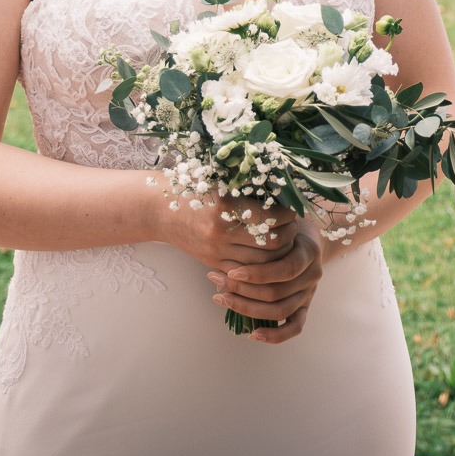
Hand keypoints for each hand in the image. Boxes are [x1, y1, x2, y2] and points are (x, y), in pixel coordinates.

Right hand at [152, 189, 297, 274]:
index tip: (293, 210)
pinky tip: (269, 257)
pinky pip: (243, 273)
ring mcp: (216, 252)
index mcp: (225, 208)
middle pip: (269, 245)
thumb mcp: (219, 182)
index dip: (287, 216)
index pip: (269, 218)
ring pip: (260, 265)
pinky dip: (261, 269)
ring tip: (286, 242)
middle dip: (288, 237)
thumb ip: (247, 188)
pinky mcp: (213, 263)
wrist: (160, 210)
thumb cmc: (192, 188)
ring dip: (278, 256)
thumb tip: (282, 191)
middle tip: (294, 227)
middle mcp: (221, 234)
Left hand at [209, 222, 325, 343]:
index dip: (258, 273)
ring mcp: (309, 293)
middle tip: (215, 278)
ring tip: (221, 298)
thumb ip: (263, 233)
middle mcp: (312, 276)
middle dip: (242, 289)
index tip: (231, 271)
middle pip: (277, 292)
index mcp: (309, 252)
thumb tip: (228, 245)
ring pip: (280, 310)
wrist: (308, 238)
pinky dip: (274, 335)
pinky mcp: (305, 307)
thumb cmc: (286, 227)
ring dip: (247, 308)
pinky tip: (252, 334)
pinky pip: (294, 328)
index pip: (286, 269)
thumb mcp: (279, 223)